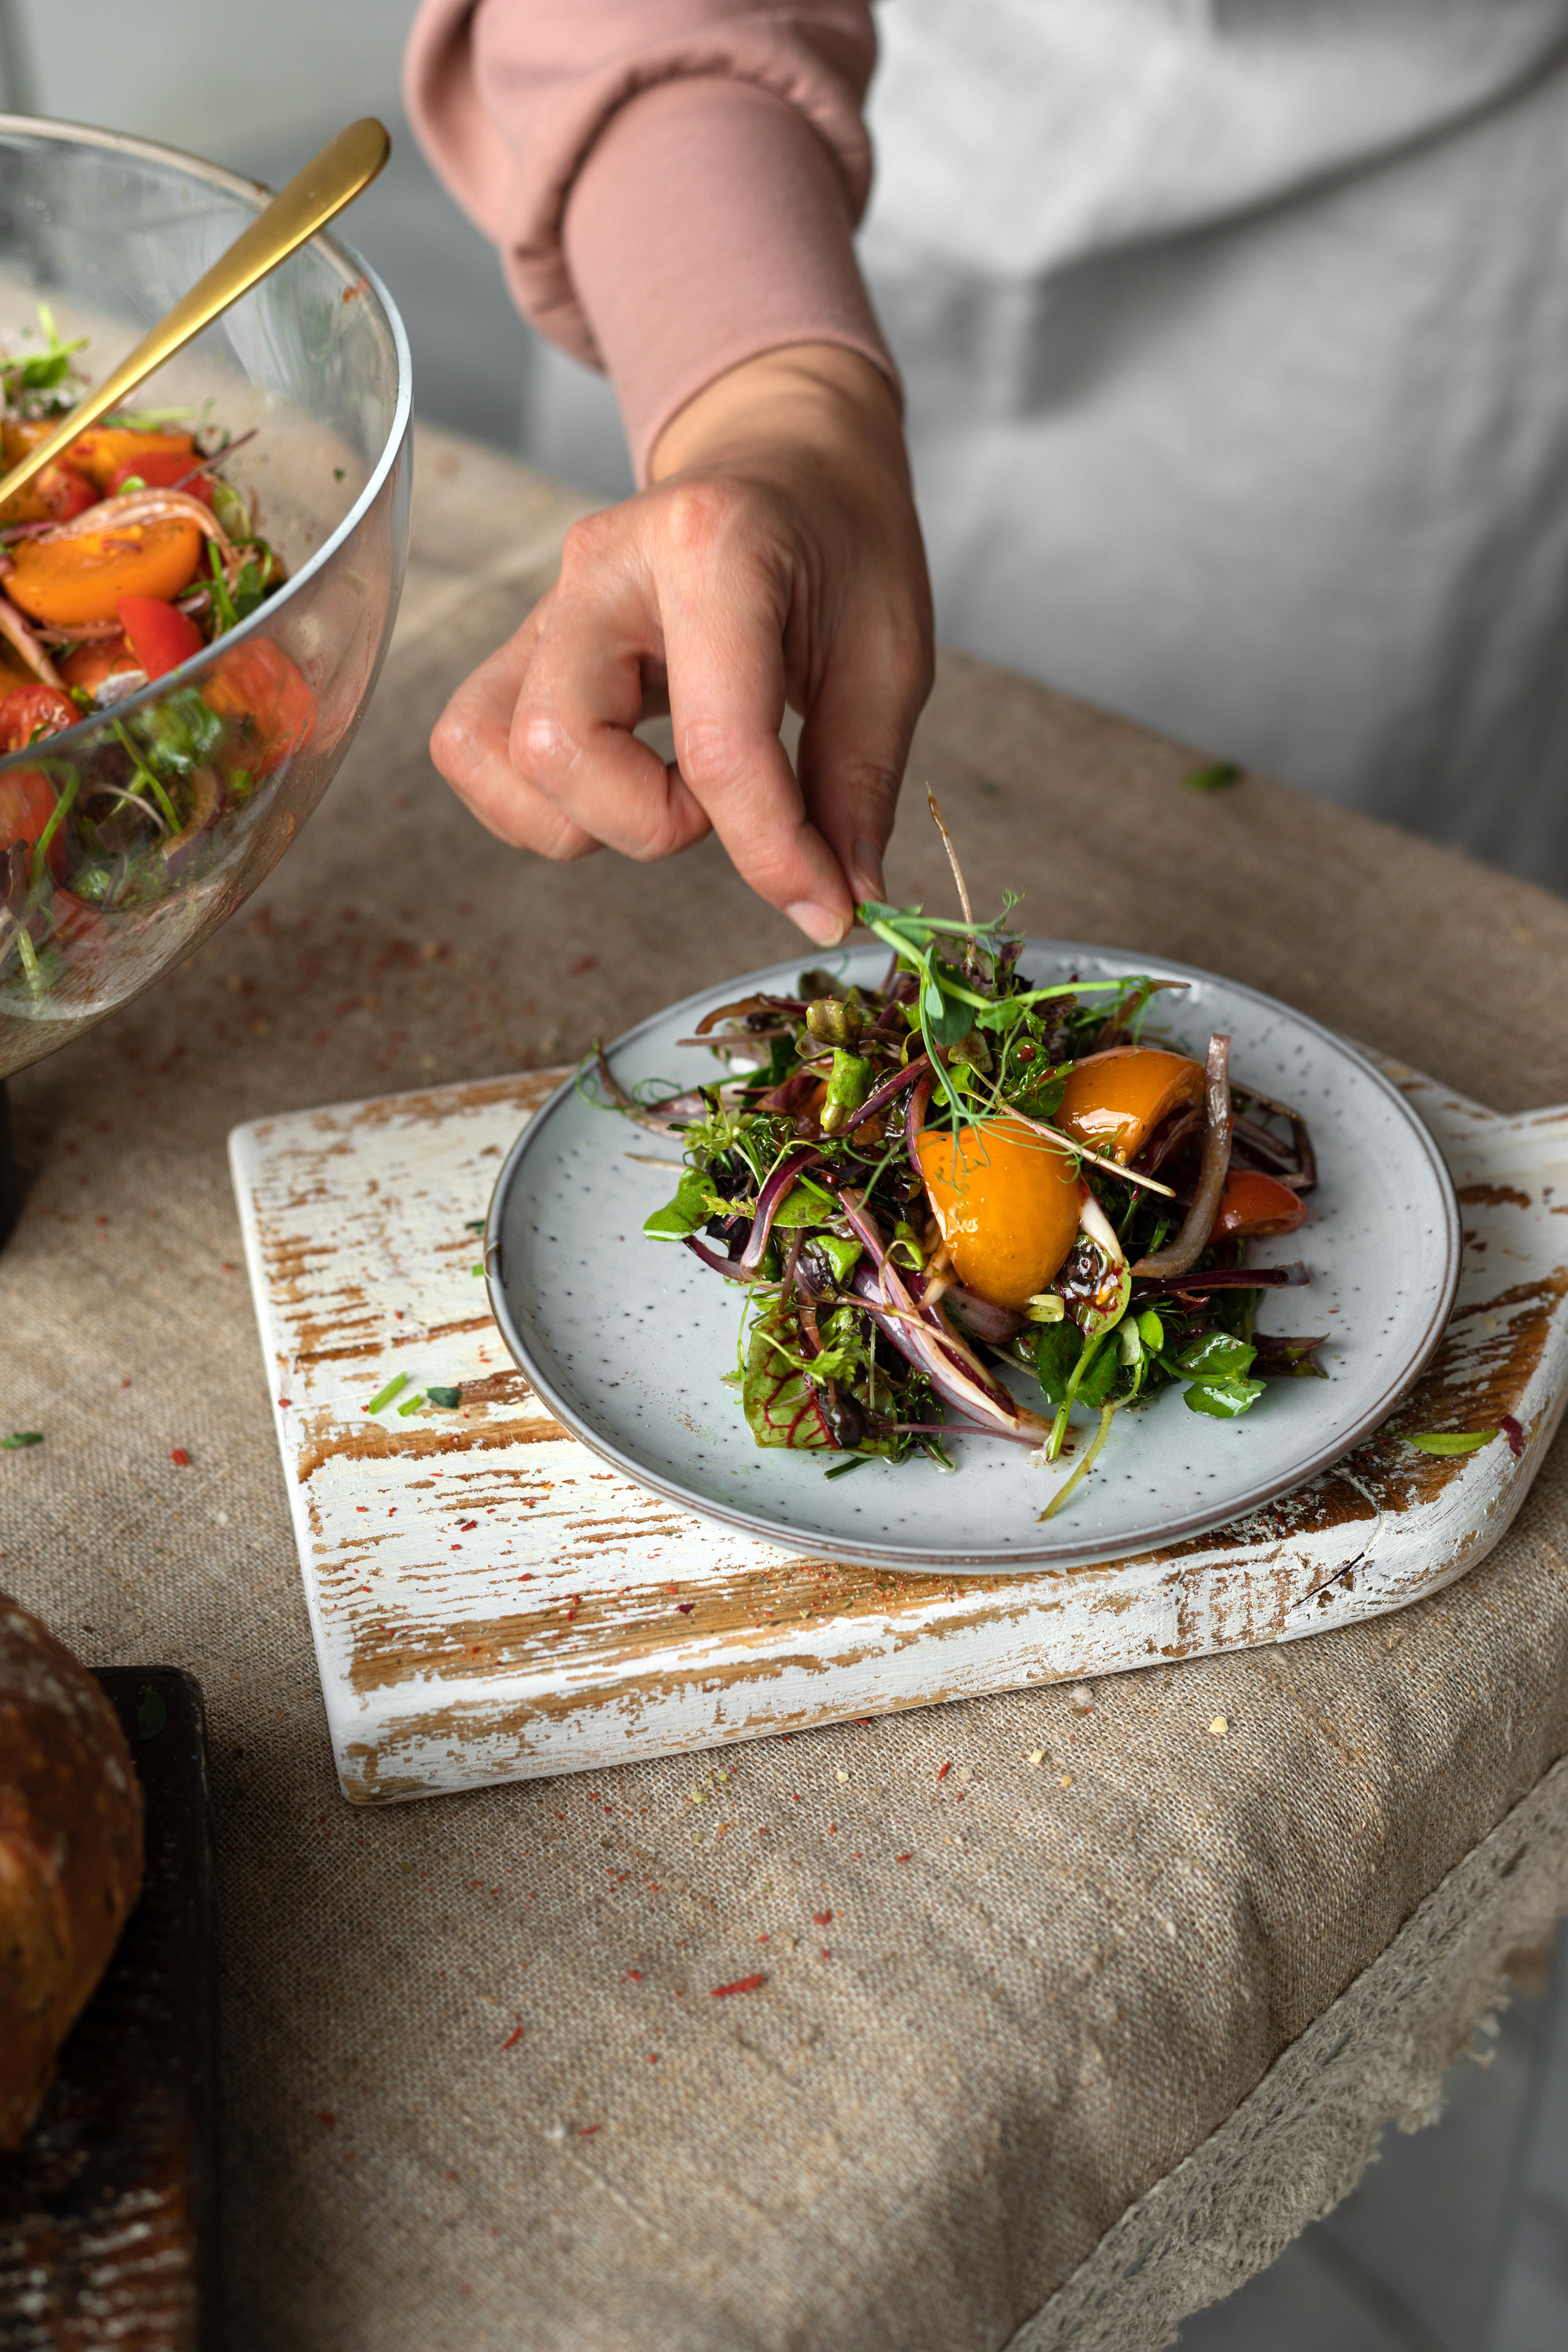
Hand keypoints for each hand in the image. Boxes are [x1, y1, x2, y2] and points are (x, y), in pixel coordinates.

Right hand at [427, 343, 933, 944]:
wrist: (788, 461)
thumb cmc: (842, 545)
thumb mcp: (889, 654)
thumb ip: (859, 784)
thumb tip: (838, 904)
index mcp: (711, 547)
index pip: (715, 744)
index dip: (771, 853)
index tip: (823, 904)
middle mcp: (601, 568)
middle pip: (556, 745)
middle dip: (645, 823)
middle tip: (723, 804)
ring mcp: (546, 602)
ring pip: (491, 752)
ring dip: (578, 818)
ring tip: (667, 794)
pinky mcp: (521, 643)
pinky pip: (473, 747)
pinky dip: (538, 803)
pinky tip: (621, 785)